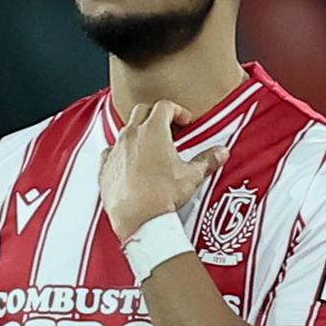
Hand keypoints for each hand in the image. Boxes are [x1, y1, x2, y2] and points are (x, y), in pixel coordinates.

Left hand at [99, 100, 228, 239]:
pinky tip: (129, 164)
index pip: (164, 107)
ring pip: (124, 131)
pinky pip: (111, 153)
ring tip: (150, 148)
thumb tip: (220, 153)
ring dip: (137, 134)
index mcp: (153, 131)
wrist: (138, 218)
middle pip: (141, 111)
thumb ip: (207, 160)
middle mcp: (131, 136)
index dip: (177, 110)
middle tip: (167, 128)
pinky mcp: (105, 168)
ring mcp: (115, 151)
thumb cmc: (161, 196)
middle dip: (155, 115)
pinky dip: (121, 154)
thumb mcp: (191, 176)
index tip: (184, 120)